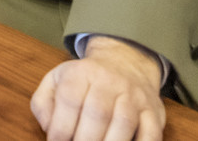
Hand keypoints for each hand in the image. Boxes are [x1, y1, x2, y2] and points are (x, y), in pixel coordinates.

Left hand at [31, 36, 164, 140]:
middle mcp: (109, 82)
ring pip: (124, 123)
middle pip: (97, 114)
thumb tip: (50, 130)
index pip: (70, 100)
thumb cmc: (84, 80)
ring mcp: (134, 96)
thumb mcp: (55, 81)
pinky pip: (151, 133)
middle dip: (84, 139)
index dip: (60, 127)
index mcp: (81, 73)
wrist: (125, 63)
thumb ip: (44, 105)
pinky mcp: (153, 111)